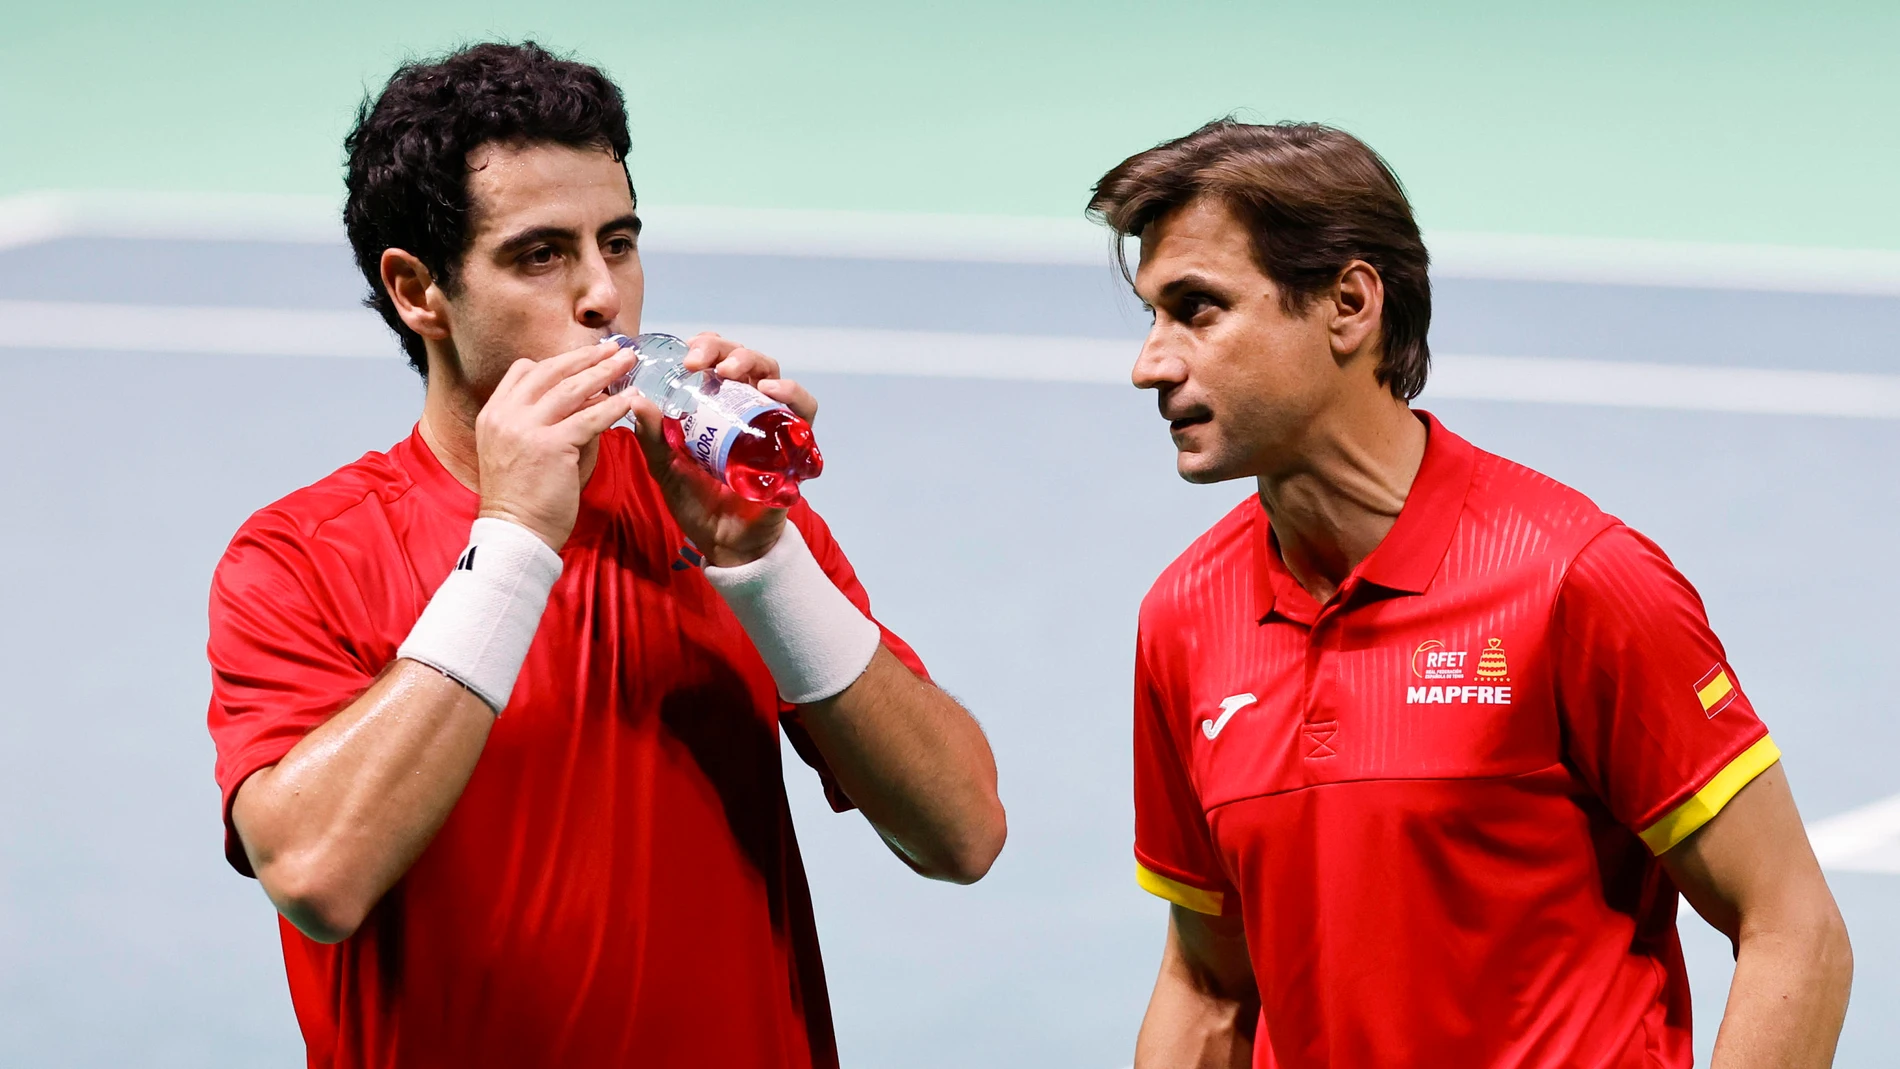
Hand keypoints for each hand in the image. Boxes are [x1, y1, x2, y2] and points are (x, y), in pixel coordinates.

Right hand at [475, 339, 637, 550]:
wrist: (515, 533)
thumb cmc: (524, 498)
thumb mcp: (523, 450)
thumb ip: (548, 422)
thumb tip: (589, 402)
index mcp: (494, 413)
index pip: (523, 371)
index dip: (557, 361)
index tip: (584, 357)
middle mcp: (506, 415)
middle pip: (550, 372)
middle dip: (586, 357)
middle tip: (615, 348)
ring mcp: (526, 428)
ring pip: (571, 389)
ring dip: (604, 372)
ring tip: (628, 362)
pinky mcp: (550, 446)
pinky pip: (589, 418)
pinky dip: (612, 407)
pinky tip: (630, 401)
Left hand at [625, 332, 819, 566]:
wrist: (724, 543)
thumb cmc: (697, 503)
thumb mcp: (666, 466)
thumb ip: (652, 436)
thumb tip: (637, 399)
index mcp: (717, 406)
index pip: (717, 361)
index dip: (705, 348)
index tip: (686, 356)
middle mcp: (748, 408)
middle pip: (746, 360)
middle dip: (723, 350)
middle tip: (700, 360)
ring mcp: (774, 422)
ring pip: (773, 374)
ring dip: (752, 363)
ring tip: (730, 370)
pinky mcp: (796, 442)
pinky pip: (804, 408)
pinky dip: (792, 393)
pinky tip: (769, 390)